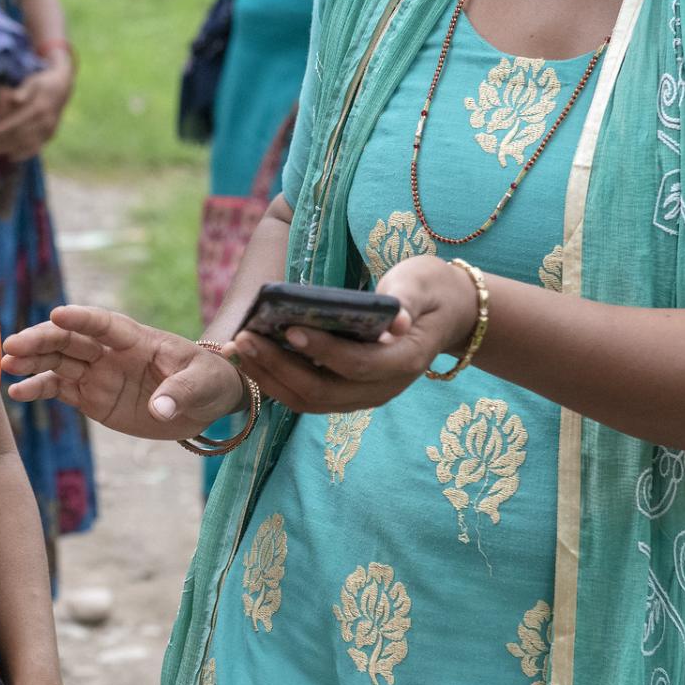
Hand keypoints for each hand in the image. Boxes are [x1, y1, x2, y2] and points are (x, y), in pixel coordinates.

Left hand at [0, 64, 71, 161]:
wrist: (62, 87)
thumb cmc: (43, 82)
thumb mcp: (34, 81)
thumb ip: (24, 91)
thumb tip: (15, 99)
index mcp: (39, 108)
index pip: (16, 123)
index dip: (1, 131)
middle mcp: (46, 122)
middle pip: (20, 136)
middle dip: (3, 142)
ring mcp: (50, 130)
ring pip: (27, 144)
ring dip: (10, 149)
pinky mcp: (51, 135)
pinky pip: (37, 148)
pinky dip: (24, 154)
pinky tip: (11, 157)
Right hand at [3, 305, 247, 440]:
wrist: (206, 404)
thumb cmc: (208, 381)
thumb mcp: (203, 383)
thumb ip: (181, 393)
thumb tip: (162, 409)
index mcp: (137, 339)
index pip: (104, 324)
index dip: (81, 317)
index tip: (56, 313)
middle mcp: (111, 353)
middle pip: (70, 340)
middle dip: (41, 340)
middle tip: (12, 346)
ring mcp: (99, 374)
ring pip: (58, 362)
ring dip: (31, 361)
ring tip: (5, 365)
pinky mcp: (92, 398)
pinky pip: (60, 391)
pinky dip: (38, 389)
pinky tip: (16, 392)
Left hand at [230, 256, 478, 413]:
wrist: (446, 315)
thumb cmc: (430, 290)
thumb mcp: (423, 283)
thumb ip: (408, 300)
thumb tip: (396, 321)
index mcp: (403, 361)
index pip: (356, 364)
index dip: (321, 351)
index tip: (287, 329)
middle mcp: (382, 389)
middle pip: (322, 391)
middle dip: (278, 366)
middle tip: (244, 337)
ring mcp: (363, 397)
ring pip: (308, 401)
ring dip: (269, 377)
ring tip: (238, 348)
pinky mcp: (347, 395)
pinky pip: (306, 396)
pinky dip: (275, 380)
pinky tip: (251, 357)